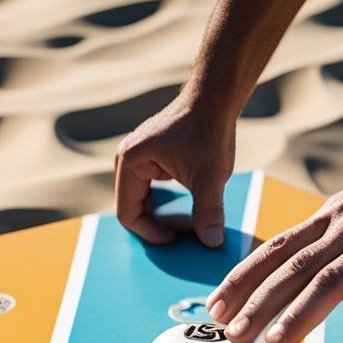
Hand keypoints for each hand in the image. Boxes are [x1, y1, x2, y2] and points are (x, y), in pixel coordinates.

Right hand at [114, 93, 236, 246]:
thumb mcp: (211, 177)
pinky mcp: (151, 157)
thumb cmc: (209, 131)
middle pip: (133, 208)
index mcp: (130, 162)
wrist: (215, 99)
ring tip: (190, 225)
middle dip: (158, 225)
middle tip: (186, 235)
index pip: (128, 213)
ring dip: (164, 216)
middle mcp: (127, 159)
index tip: (178, 240)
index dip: (151, 233)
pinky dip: (168, 203)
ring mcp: (138, 157)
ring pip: (143, 200)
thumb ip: (209, 211)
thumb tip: (212, 243)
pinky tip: (190, 210)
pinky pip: (152, 190)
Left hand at [207, 135, 342, 342]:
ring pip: (331, 279)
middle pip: (292, 268)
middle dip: (256, 303)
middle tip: (230, 335)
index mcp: (331, 218)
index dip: (242, 279)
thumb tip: (308, 270)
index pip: (275, 250)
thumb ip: (337, 238)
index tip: (213, 307)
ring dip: (300, 313)